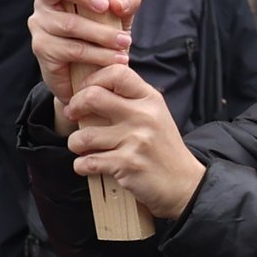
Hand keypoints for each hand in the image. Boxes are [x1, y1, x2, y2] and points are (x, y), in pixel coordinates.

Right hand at [29, 0, 135, 94]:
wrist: (94, 72)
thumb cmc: (103, 35)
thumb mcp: (120, 14)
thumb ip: (127, 0)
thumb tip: (117, 3)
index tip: (105, 4)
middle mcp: (42, 6)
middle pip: (61, 5)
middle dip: (93, 12)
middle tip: (123, 35)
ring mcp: (38, 29)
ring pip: (70, 26)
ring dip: (102, 37)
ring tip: (123, 47)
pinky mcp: (42, 51)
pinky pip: (71, 50)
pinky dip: (97, 55)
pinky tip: (114, 60)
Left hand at [59, 50, 204, 225]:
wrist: (184, 184)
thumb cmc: (164, 149)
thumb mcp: (156, 115)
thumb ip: (132, 100)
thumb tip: (95, 87)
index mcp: (150, 100)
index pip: (116, 73)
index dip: (92, 80)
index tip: (84, 91)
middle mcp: (143, 116)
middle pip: (92, 97)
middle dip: (74, 107)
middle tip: (72, 115)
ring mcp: (134, 141)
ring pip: (83, 135)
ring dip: (76, 143)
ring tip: (82, 147)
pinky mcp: (126, 165)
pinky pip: (87, 162)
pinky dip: (81, 166)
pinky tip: (88, 165)